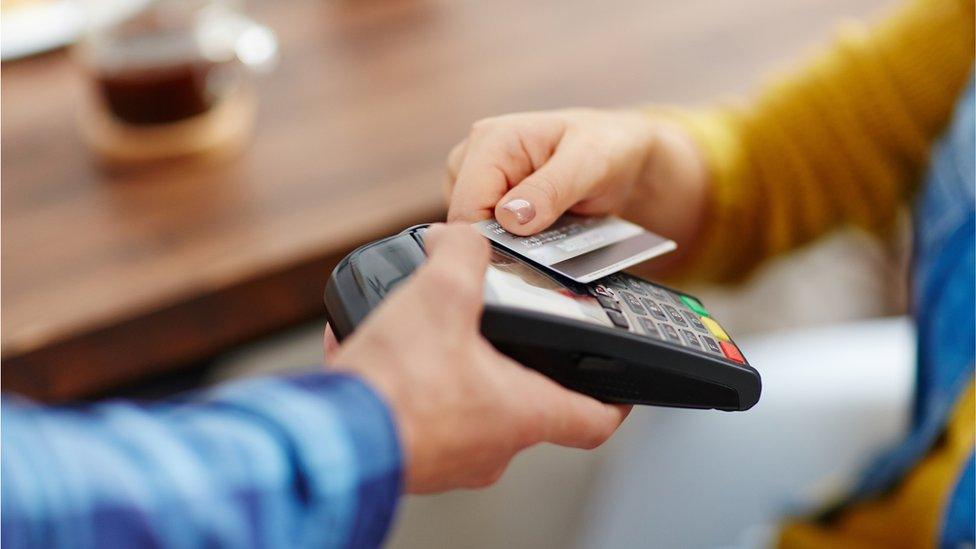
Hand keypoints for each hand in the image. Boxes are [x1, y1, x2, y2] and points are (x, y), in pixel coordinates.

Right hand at [327, 224, 629, 493]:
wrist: (332, 439)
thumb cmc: (397, 388)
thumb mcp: (439, 297)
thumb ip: (462, 256)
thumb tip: (460, 236)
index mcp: (521, 412)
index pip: (593, 420)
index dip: (613, 399)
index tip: (618, 385)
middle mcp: (492, 447)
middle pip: (525, 407)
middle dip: (516, 367)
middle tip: (505, 335)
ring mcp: (451, 459)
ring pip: (469, 412)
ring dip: (458, 375)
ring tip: (433, 338)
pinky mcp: (410, 458)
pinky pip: (421, 416)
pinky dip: (411, 386)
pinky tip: (381, 353)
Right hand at [445, 109, 709, 257]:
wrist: (618, 151)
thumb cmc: (606, 148)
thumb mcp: (589, 164)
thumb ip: (550, 190)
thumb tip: (510, 219)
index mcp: (491, 139)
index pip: (467, 208)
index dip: (491, 240)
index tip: (527, 258)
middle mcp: (472, 155)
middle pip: (464, 222)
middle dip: (499, 242)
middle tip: (546, 245)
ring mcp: (472, 176)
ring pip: (471, 230)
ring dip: (505, 243)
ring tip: (547, 233)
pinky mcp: (481, 195)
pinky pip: (482, 230)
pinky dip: (507, 241)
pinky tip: (537, 233)